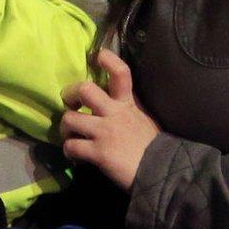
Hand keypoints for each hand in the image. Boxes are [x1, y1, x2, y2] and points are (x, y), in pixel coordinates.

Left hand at [60, 50, 158, 190]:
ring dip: (65, 128)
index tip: (96, 56)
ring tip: (70, 135)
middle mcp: (114, 113)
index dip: (107, 60)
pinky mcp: (98, 152)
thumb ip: (128, 107)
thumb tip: (113, 100)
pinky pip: (71, 146)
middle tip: (71, 106)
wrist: (163, 172)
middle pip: (84, 89)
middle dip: (70, 95)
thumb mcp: (144, 119)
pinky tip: (74, 155)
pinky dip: (69, 151)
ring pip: (70, 118)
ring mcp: (105, 132)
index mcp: (128, 104)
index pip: (121, 72)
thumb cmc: (154, 147)